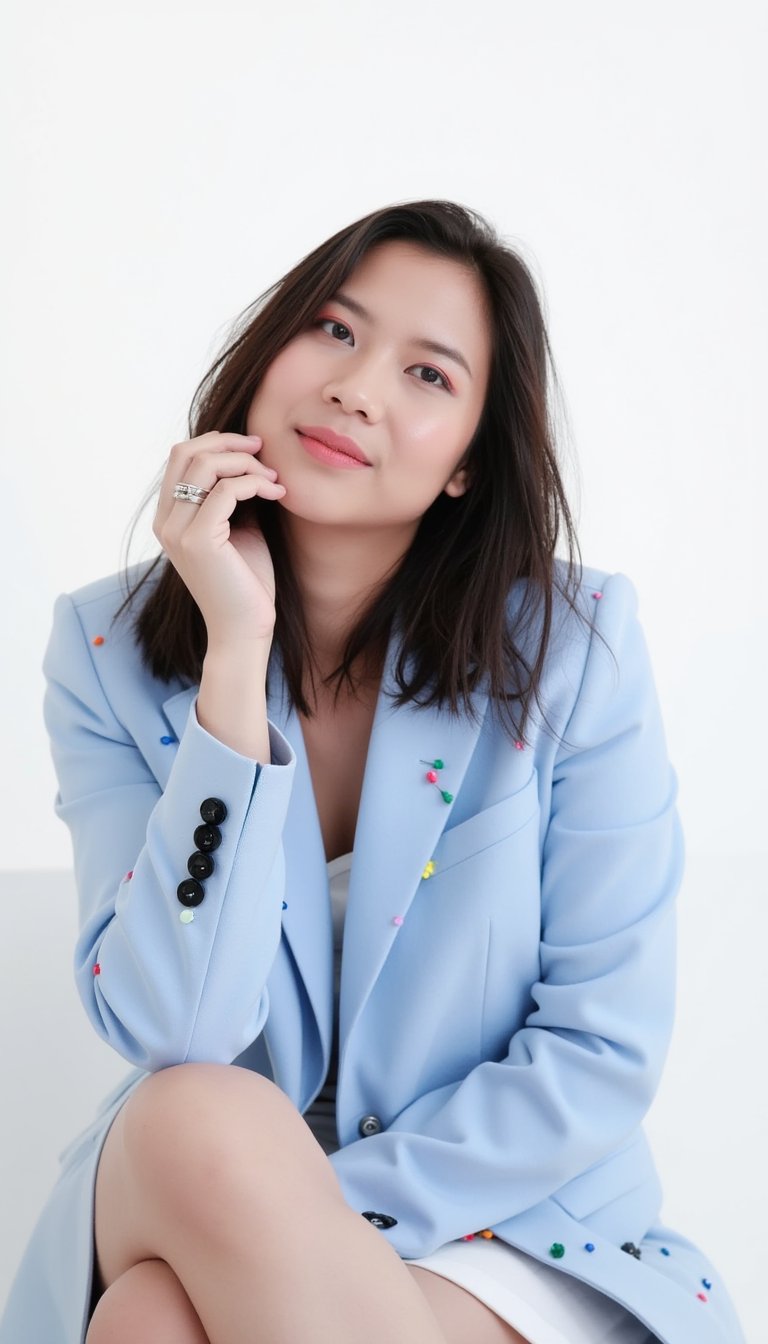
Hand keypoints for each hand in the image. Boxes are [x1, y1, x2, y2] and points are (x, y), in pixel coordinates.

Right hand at [153, 431, 285, 646]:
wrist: (245, 630)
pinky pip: (226, 490)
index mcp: (168, 518)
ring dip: (246, 463)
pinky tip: (276, 494)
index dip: (216, 441)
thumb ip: (232, 495)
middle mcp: (165, 522)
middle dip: (228, 442)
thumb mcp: (238, 528)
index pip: (180, 456)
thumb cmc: (246, 582)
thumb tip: (249, 457)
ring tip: (274, 479)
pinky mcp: (198, 541)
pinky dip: (255, 483)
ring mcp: (177, 531)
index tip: (253, 448)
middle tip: (264, 449)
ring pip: (205, 465)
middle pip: (185, 452)